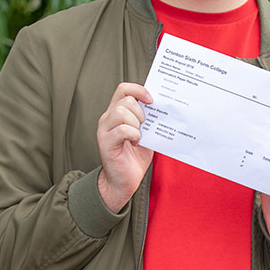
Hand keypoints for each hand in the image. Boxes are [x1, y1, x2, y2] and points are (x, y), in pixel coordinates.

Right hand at [96, 82, 153, 212]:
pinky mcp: (105, 142)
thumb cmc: (134, 157)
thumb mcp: (145, 133)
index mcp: (116, 112)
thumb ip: (148, 119)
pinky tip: (135, 144)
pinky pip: (122, 130)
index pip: (123, 89)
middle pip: (126, 100)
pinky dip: (134, 135)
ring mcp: (104, 129)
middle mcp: (108, 118)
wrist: (123, 181)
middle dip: (141, 112)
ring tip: (138, 136)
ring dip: (136, 124)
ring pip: (122, 112)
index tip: (151, 100)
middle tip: (144, 127)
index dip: (139, 89)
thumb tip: (165, 107)